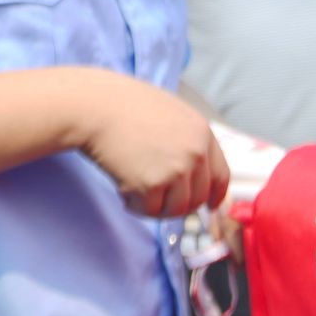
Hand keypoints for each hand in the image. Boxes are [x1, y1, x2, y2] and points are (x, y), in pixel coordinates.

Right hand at [74, 74, 228, 217]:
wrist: (94, 106)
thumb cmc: (122, 105)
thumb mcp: (168, 114)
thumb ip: (185, 140)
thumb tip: (189, 171)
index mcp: (201, 132)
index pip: (221, 175)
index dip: (215, 195)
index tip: (209, 206)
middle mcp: (195, 153)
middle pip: (198, 198)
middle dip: (177, 204)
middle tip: (155, 197)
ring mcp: (175, 170)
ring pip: (175, 209)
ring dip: (155, 205)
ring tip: (133, 189)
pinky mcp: (152, 184)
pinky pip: (149, 210)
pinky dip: (135, 204)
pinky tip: (122, 187)